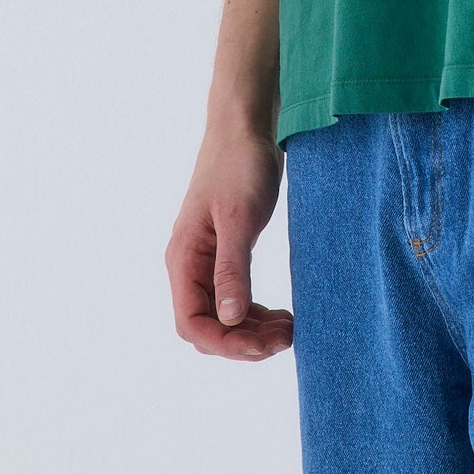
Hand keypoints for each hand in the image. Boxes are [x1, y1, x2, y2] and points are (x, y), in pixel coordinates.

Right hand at [165, 122, 293, 359]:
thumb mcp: (239, 219)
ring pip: (223, 315)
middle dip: (243, 341)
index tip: (263, 347)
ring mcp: (207, 260)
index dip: (225, 342)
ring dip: (252, 330)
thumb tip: (229, 319)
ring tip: (290, 330)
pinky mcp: (227, 252)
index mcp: (184, 259)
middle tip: (286, 338)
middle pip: (207, 325)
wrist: (246, 127)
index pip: (192, 323)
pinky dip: (256, 313)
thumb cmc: (240, 166)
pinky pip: (235, 297)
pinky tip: (281, 315)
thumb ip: (232, 270)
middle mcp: (190, 265)